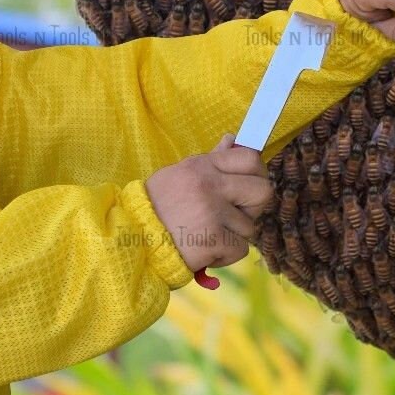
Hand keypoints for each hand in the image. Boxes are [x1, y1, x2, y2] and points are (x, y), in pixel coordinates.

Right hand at [145, 133, 274, 275]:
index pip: (250, 158)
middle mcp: (210, 186)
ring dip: (233, 235)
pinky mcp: (214, 240)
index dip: (256, 173)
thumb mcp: (178, 175)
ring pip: (249, 226)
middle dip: (254, 206)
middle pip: (262, 191)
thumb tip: (232, 139)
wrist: (132, 239)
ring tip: (205, 234)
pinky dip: (225, 255)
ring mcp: (213, 213)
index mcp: (201, 166)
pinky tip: (204, 250)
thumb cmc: (157, 207)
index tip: (248, 184)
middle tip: (235, 214)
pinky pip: (240, 248)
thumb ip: (210, 161)